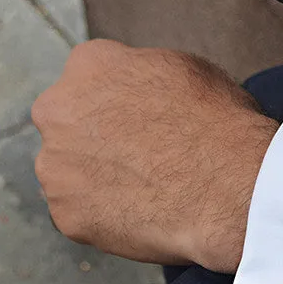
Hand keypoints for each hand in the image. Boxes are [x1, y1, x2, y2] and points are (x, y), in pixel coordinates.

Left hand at [31, 40, 273, 271]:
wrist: (227, 186)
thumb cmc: (218, 123)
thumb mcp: (185, 68)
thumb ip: (142, 74)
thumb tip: (140, 88)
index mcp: (88, 64)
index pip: (90, 80)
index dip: (118, 105)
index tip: (139, 124)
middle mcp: (56, 110)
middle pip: (68, 127)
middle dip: (96, 142)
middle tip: (139, 160)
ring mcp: (55, 166)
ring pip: (68, 174)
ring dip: (96, 181)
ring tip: (143, 192)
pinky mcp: (66, 214)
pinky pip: (80, 216)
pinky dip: (104, 218)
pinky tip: (140, 215)